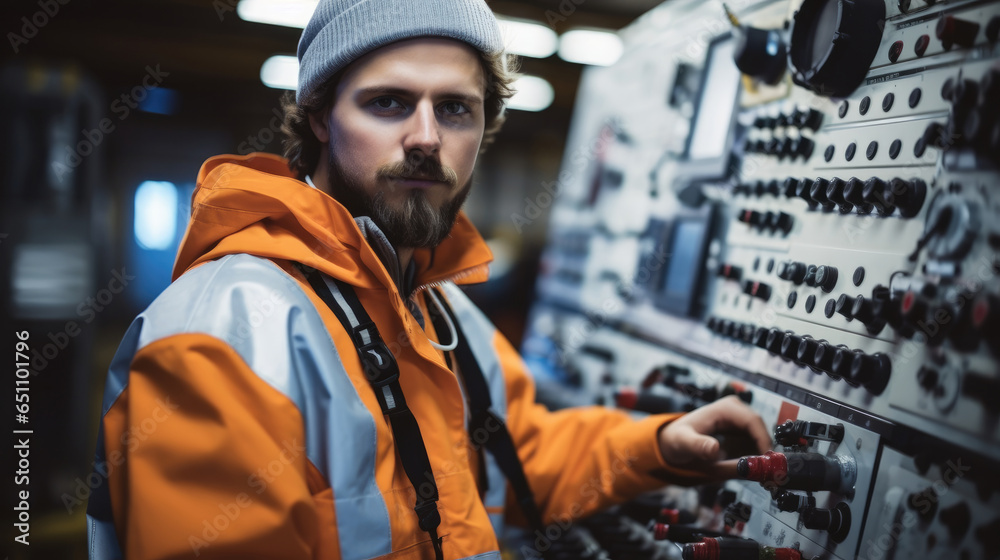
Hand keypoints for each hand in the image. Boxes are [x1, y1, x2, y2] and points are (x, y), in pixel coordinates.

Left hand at [657, 395, 771, 478]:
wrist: (674, 442)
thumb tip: (714, 449)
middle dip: (764, 451)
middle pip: (760, 430)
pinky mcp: (741, 432)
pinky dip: (754, 457)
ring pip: (760, 439)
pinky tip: (748, 469)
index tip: (766, 461)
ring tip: (755, 473)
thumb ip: (699, 447)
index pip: (753, 421)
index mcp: (725, 408)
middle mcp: (736, 410)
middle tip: (764, 473)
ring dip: (760, 456)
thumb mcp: (683, 443)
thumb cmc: (677, 439)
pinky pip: (754, 445)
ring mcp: (740, 421)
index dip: (763, 441)